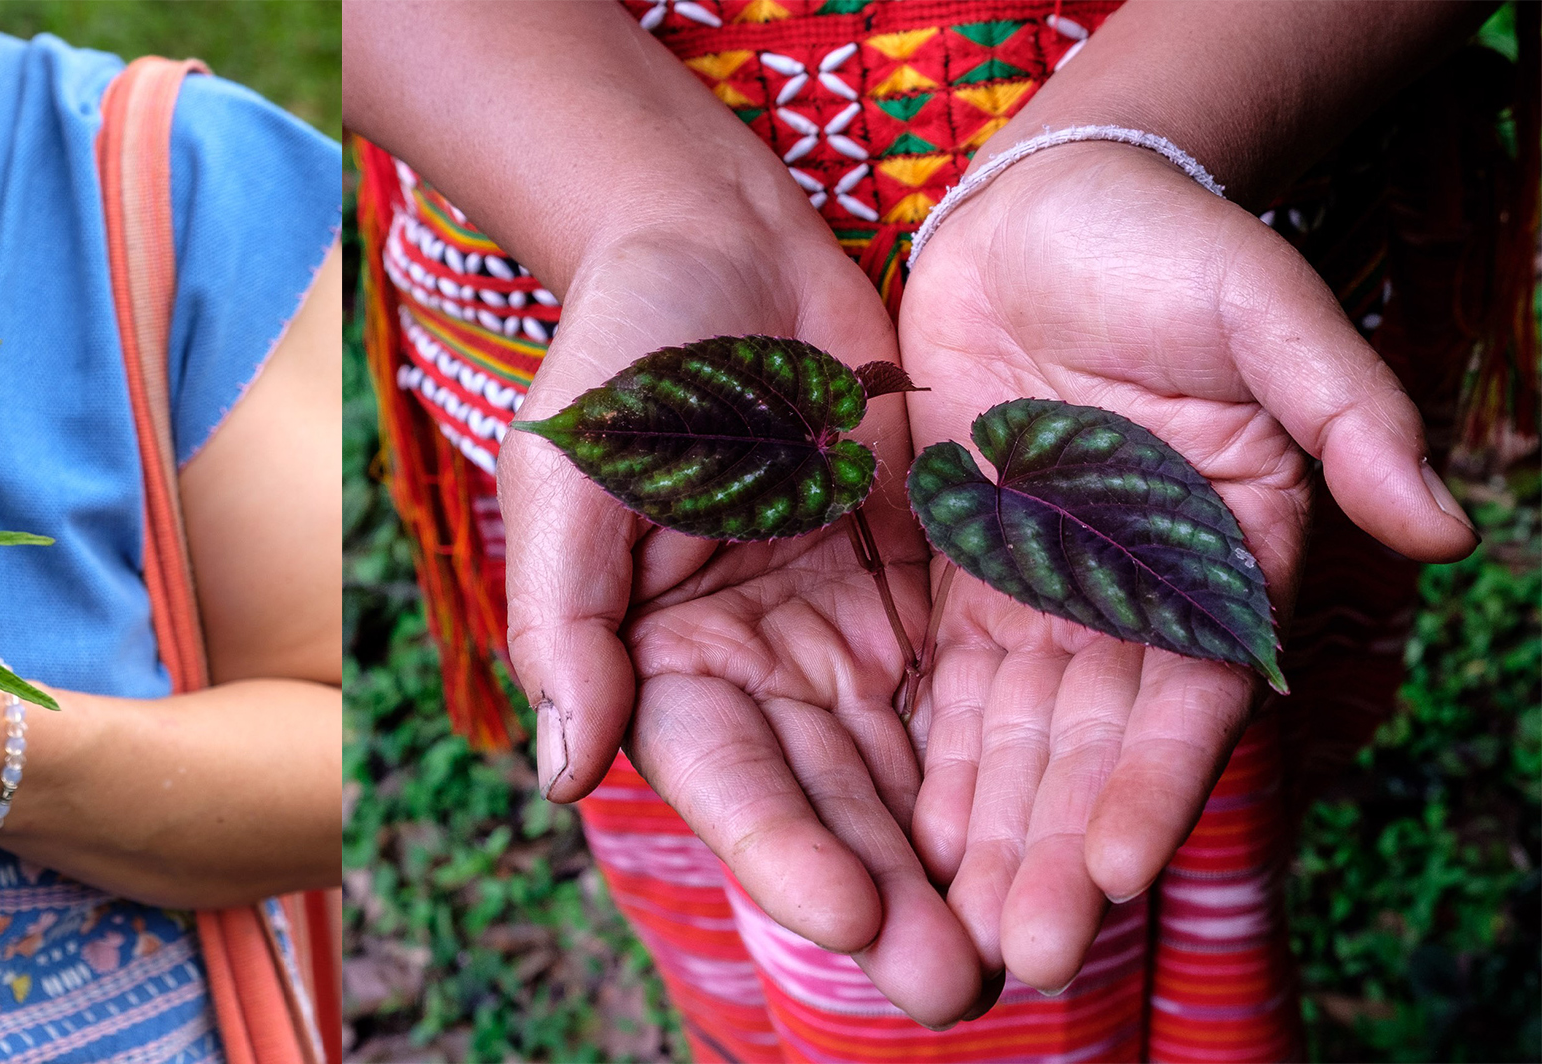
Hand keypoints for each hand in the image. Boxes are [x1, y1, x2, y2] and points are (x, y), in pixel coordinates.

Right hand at [500, 221, 982, 1026]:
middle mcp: (752, 670)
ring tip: (1025, 940)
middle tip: (958, 985)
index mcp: (656, 658)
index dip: (785, 851)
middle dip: (890, 895)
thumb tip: (564, 774)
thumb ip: (565, 620)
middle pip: (825, 800)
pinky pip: (972, 685)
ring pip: (907, 767)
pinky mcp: (921, 594)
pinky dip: (1009, 758)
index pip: (723, 777)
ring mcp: (838, 637)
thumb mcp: (575, 470)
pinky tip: (1066, 821)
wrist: (726, 242)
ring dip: (959, 857)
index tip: (854, 918)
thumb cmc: (628, 349)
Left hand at [897, 140, 1477, 992]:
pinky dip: (937, 757)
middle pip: (1092, 742)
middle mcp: (1140, 591)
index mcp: (1226, 551)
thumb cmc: (1174, 246)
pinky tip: (911, 838)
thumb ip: (1347, 414)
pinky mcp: (969, 565)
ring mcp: (1050, 586)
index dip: (1147, 784)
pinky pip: (951, 680)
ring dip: (992, 831)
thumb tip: (1440, 529)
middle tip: (1014, 949)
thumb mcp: (1269, 309)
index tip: (1108, 872)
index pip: (1186, 694)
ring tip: (957, 929)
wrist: (1051, 203)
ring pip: (1018, 734)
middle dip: (1056, 848)